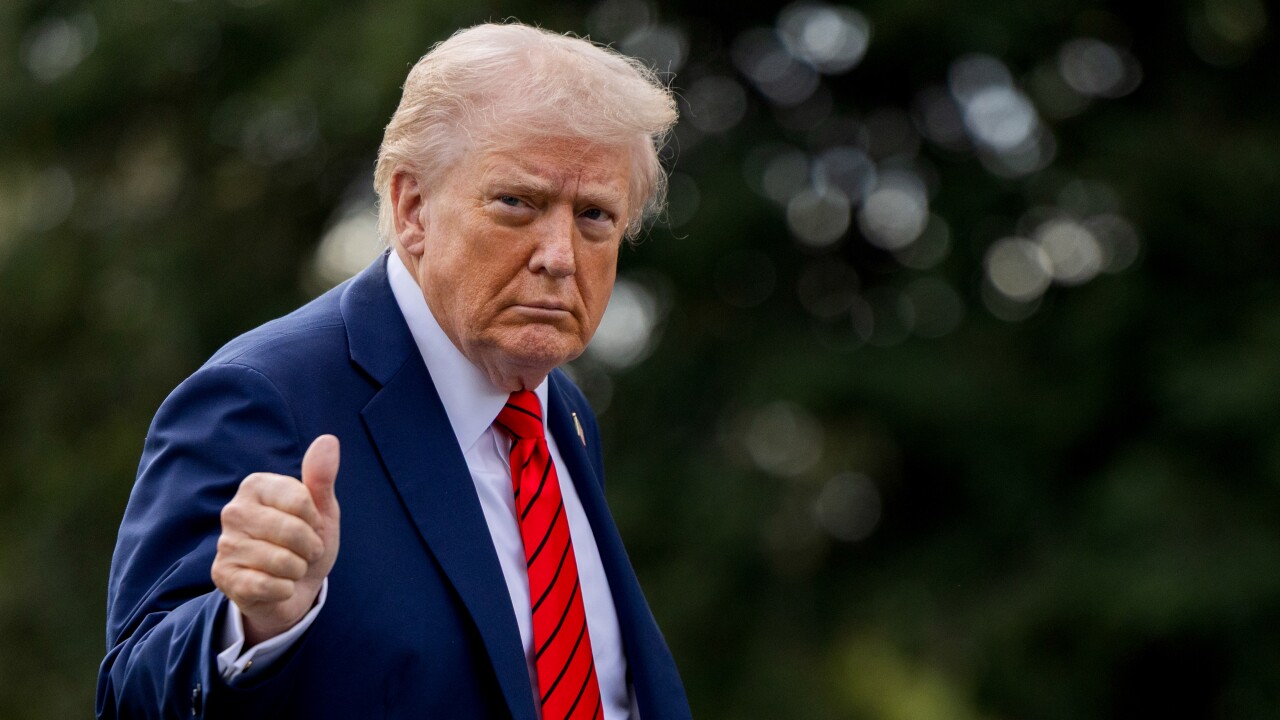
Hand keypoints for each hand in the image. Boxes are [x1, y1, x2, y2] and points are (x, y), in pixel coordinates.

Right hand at [211, 435, 340, 645]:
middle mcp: (233, 510)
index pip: (302, 500)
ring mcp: (225, 544)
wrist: (293, 588)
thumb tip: (328, 440)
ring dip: (297, 570)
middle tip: (304, 552)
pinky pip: (269, 585)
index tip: (311, 526)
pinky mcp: (222, 576)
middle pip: (293, 531)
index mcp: (256, 485)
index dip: (315, 521)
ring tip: (290, 568)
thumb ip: (322, 477)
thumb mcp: (321, 510)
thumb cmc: (306, 543)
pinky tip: (276, 586)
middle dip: (310, 548)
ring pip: (283, 561)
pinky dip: (284, 590)